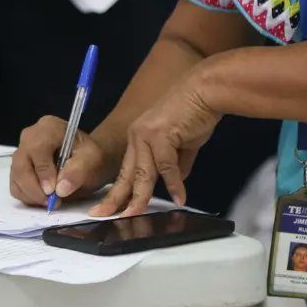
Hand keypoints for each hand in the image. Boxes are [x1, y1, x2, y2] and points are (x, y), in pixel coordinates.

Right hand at [10, 117, 121, 205]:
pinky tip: (43, 198)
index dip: (43, 171)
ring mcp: (21, 152)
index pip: (38, 148)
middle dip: (34, 188)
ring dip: (31, 194)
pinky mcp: (18, 169)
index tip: (52, 191)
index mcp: (49, 127)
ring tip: (50, 202)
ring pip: (16, 176)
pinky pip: (15, 185)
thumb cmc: (90, 158)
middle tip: (51, 202)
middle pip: (21, 163)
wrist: (87, 162)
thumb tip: (61, 189)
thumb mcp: (93, 160)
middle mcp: (30, 136)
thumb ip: (79, 170)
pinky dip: (27, 197)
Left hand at [91, 76, 220, 217]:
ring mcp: (146, 134)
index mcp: (138, 137)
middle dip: (115, 198)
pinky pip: (166, 167)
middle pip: (126, 174)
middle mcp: (137, 135)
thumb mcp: (181, 144)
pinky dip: (174, 184)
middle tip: (102, 215)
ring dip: (140, 198)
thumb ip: (176, 164)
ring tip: (136, 216)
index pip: (125, 169)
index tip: (109, 207)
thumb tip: (176, 183)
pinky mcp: (161, 135)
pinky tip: (180, 198)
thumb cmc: (194, 113)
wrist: (204, 91)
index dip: (118, 190)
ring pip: (142, 174)